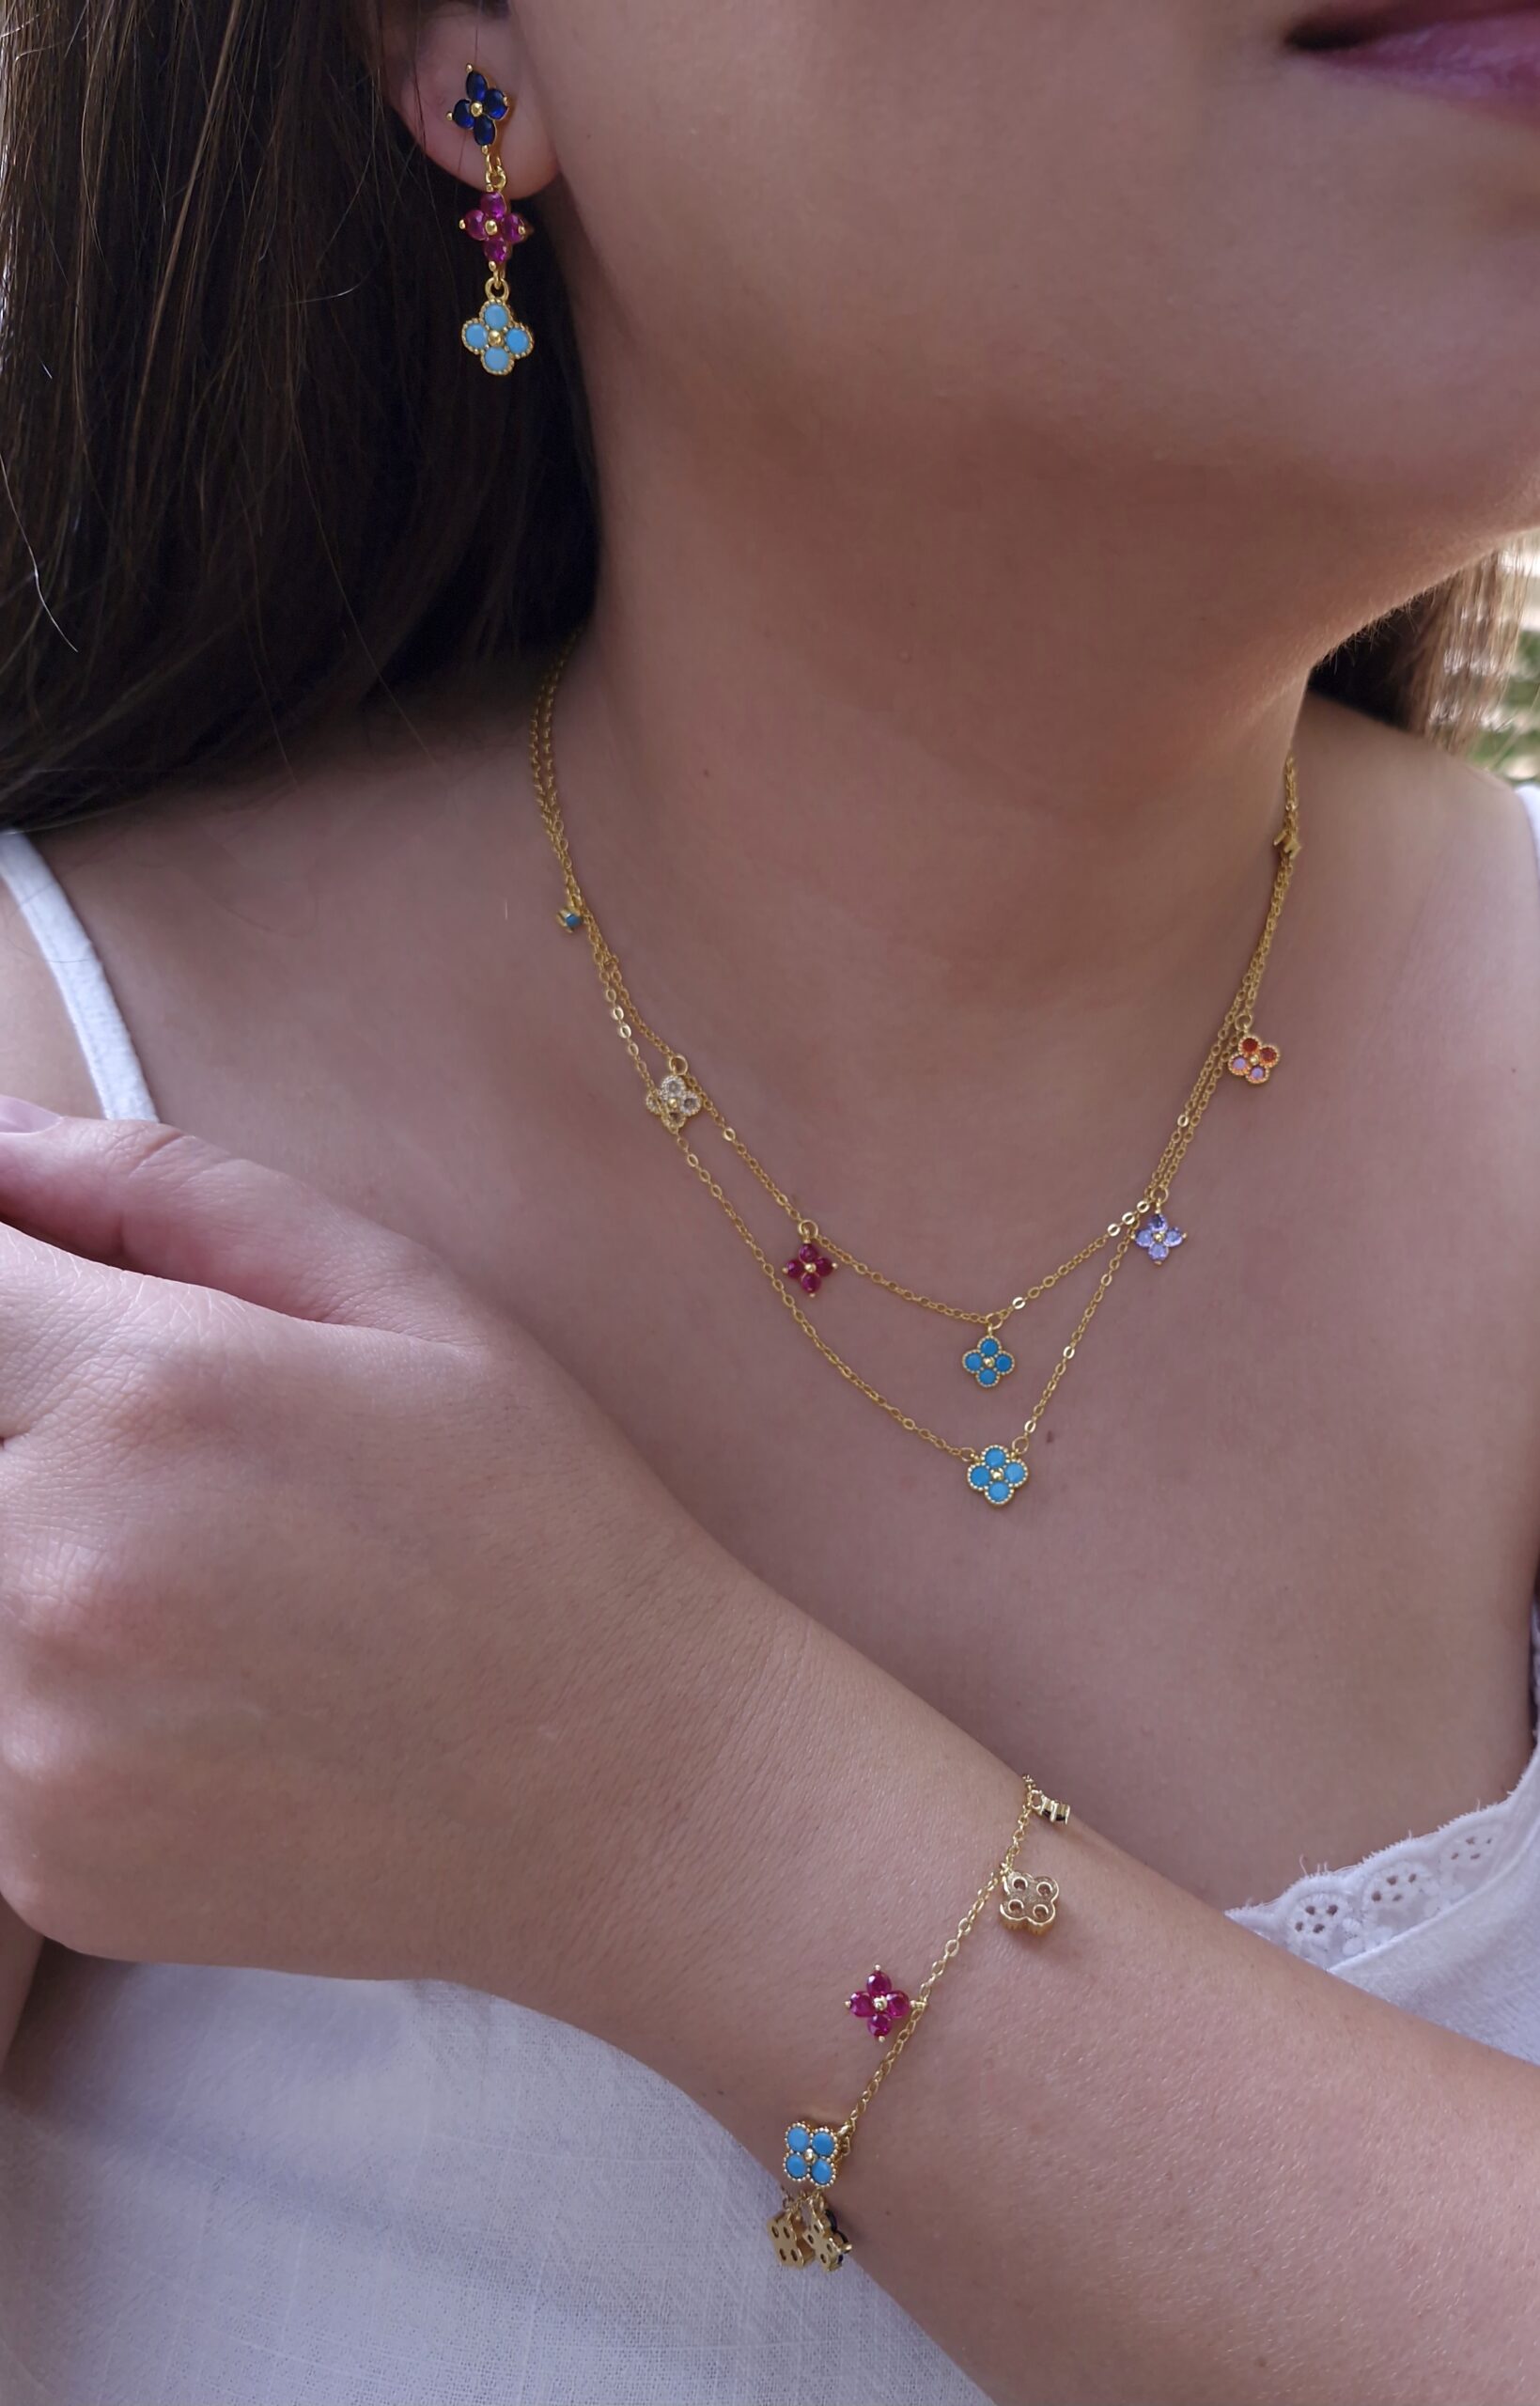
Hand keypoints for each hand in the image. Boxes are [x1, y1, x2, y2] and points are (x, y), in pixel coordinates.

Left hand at [0, 1106, 779, 1997]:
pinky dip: (45, 1688)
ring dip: (30, 1549)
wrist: (633, 1789)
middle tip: (165, 1456)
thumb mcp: (400, 1298)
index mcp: (152, 1396)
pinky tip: (190, 1684)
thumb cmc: (537, 1521)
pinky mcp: (42, 1858)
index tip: (60, 1316)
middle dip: (24, 1416)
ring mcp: (38, 1738)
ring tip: (190, 1572)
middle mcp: (60, 1572)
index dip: (5, 1280)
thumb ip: (164, 1193)